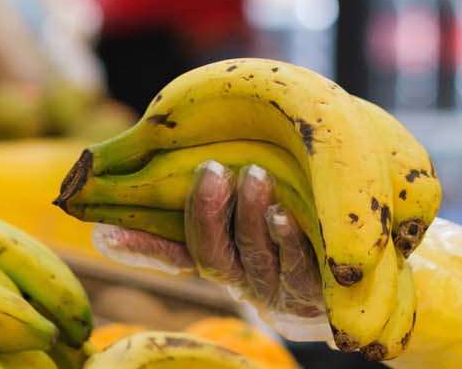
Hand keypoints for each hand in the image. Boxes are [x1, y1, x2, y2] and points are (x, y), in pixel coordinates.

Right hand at [92, 161, 330, 342]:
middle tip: (209, 169)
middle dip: (208, 213)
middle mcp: (245, 281)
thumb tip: (110, 219)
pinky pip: (299, 268)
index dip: (140, 246)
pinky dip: (288, 240)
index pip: (173, 255)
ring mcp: (281, 290)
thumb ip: (192, 215)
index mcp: (223, 262)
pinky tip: (283, 213)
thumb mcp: (241, 226)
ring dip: (251, 216)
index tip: (105, 231)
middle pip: (214, 256)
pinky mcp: (319, 292)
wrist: (355, 278)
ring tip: (254, 174)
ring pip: (255, 257)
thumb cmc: (289, 237)